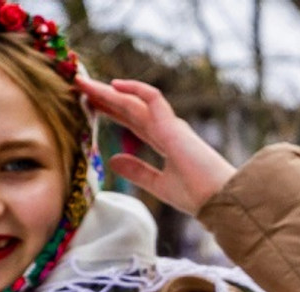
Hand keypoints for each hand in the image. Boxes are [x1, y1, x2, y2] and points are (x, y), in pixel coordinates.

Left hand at [78, 77, 235, 215]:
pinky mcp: (173, 126)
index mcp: (166, 142)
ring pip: (135, 101)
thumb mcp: (159, 185)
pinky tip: (115, 86)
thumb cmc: (198, 196)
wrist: (220, 200)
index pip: (132, 121)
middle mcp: (167, 129)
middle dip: (105, 98)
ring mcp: (171, 126)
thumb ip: (138, 171)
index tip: (89, 105)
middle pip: (130, 108)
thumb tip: (113, 159)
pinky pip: (153, 99)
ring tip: (85, 83)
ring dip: (110, 91)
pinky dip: (135, 89)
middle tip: (79, 86)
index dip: (111, 111)